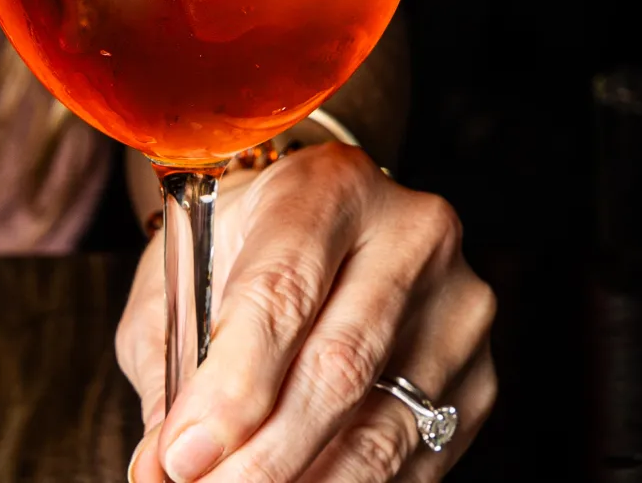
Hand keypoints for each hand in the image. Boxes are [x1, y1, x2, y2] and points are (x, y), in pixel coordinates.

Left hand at [118, 143, 496, 482]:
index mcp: (329, 188)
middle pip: (339, 367)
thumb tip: (162, 466)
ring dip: (304, 481)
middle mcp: (411, 237)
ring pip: (383, 430)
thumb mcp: (181, 271)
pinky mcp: (478, 377)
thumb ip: (171, 363)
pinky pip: (414, 460)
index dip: (231, 390)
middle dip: (262, 452)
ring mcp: (458, 310)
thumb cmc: (240, 245)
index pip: (282, 295)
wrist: (323, 220)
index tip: (182, 456)